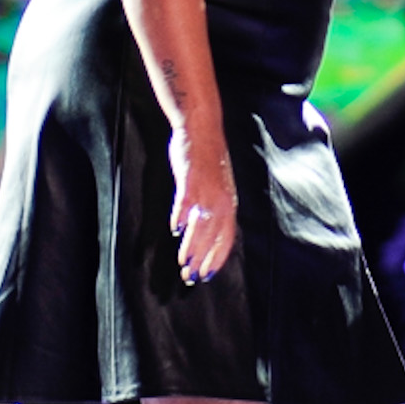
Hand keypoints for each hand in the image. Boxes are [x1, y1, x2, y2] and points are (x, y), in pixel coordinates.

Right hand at [169, 128, 236, 284]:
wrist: (202, 128)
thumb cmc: (207, 159)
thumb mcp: (217, 187)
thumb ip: (212, 208)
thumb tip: (202, 231)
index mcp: (229, 201)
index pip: (227, 236)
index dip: (217, 257)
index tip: (207, 275)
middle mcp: (221, 197)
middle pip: (214, 235)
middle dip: (202, 258)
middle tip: (190, 276)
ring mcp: (207, 187)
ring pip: (202, 223)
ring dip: (193, 245)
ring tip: (183, 261)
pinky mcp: (191, 176)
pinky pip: (187, 201)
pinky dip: (182, 216)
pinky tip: (175, 230)